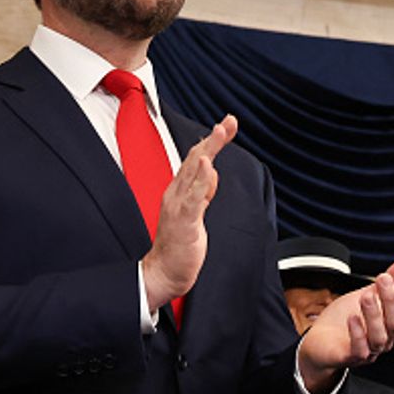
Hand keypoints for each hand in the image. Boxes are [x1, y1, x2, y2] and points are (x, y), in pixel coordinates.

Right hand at [142, 115, 237, 310]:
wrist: (163, 273)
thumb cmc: (179, 244)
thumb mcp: (195, 213)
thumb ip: (203, 192)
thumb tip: (212, 172)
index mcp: (179, 190)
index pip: (196, 159)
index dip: (212, 141)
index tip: (228, 124)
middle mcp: (176, 193)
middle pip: (195, 158)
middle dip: (213, 138)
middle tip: (229, 121)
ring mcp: (178, 205)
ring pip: (194, 171)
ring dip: (208, 150)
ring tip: (220, 131)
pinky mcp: (184, 221)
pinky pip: (194, 197)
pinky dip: (201, 180)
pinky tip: (207, 165)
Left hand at [297, 256, 393, 393]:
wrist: (320, 341)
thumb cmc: (347, 318)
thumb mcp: (370, 293)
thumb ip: (393, 279)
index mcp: (391, 324)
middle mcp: (384, 339)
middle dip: (391, 301)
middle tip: (383, 279)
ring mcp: (369, 350)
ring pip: (379, 337)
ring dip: (374, 315)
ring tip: (366, 296)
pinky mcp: (350, 357)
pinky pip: (359, 350)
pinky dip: (358, 334)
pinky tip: (353, 318)